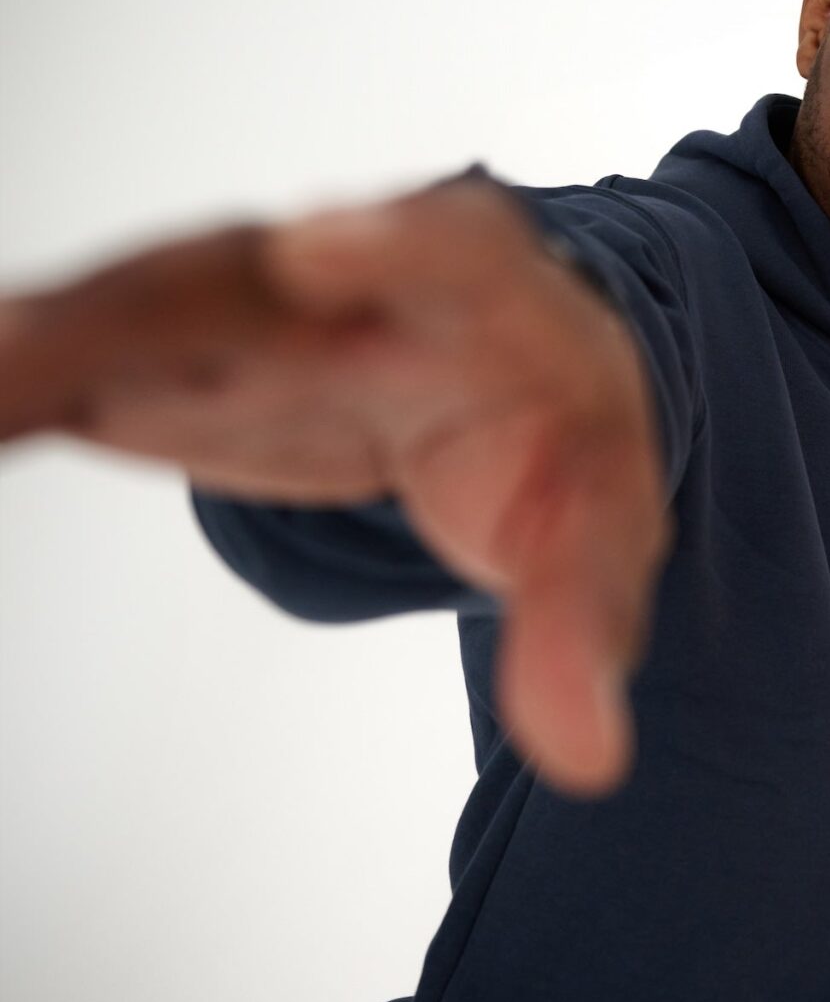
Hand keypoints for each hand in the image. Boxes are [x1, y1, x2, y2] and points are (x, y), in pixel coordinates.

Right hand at [0, 178, 667, 793]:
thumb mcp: (599, 534)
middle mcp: (352, 273)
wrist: (508, 382)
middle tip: (25, 349)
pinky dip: (17, 388)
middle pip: (240, 275)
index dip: (389, 244)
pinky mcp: (159, 350)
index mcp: (492, 297)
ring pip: (128, 311)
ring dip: (39, 349)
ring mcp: (240, 302)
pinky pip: (67, 364)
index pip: (453, 252)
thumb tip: (587, 757)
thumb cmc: (557, 449)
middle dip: (141, 308)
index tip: (312, 252)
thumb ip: (582, 628)